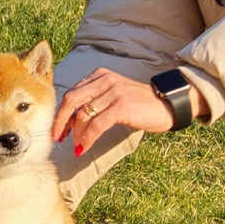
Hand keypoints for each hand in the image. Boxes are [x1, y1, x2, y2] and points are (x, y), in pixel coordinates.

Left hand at [52, 68, 207, 155]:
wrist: (167, 104)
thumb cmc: (139, 104)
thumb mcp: (113, 96)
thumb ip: (95, 101)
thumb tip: (72, 121)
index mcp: (99, 76)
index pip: (72, 93)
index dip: (61, 113)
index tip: (58, 129)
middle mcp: (104, 80)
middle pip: (71, 101)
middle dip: (61, 122)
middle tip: (57, 138)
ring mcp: (113, 92)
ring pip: (83, 115)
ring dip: (76, 134)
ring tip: (77, 146)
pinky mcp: (121, 106)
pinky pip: (97, 125)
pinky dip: (87, 138)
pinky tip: (85, 148)